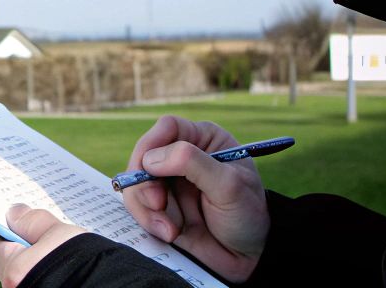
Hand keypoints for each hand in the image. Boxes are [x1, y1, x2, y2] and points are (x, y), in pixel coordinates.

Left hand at [0, 204, 87, 287]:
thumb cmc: (81, 264)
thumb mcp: (58, 233)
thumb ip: (33, 221)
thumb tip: (13, 213)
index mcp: (12, 273)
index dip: (10, 229)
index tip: (26, 221)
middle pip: (14, 262)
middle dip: (29, 247)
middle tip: (49, 235)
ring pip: (32, 274)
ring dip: (44, 262)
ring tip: (66, 251)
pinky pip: (45, 282)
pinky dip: (55, 274)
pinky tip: (73, 267)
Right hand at [119, 115, 270, 281]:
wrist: (249, 256)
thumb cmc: (247, 214)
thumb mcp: (228, 186)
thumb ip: (192, 164)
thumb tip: (150, 159)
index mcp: (203, 140)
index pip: (168, 128)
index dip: (151, 144)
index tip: (146, 169)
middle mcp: (182, 158)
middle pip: (144, 157)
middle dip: (146, 184)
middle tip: (159, 205)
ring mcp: (170, 184)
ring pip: (136, 186)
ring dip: (147, 210)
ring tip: (171, 231)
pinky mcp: (162, 208)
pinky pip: (139, 209)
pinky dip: (149, 223)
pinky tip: (171, 235)